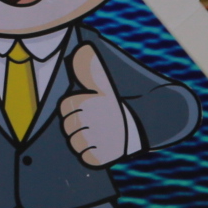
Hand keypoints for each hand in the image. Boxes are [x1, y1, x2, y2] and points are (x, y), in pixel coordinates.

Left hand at [56, 42, 134, 166]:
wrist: (141, 129)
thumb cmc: (116, 106)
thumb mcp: (105, 85)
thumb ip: (90, 68)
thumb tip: (81, 49)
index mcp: (87, 102)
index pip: (65, 108)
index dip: (75, 109)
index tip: (88, 110)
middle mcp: (89, 121)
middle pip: (68, 127)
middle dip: (79, 126)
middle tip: (95, 123)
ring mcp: (94, 141)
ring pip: (74, 143)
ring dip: (83, 141)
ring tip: (98, 135)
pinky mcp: (99, 158)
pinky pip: (84, 157)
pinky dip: (90, 155)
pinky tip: (100, 147)